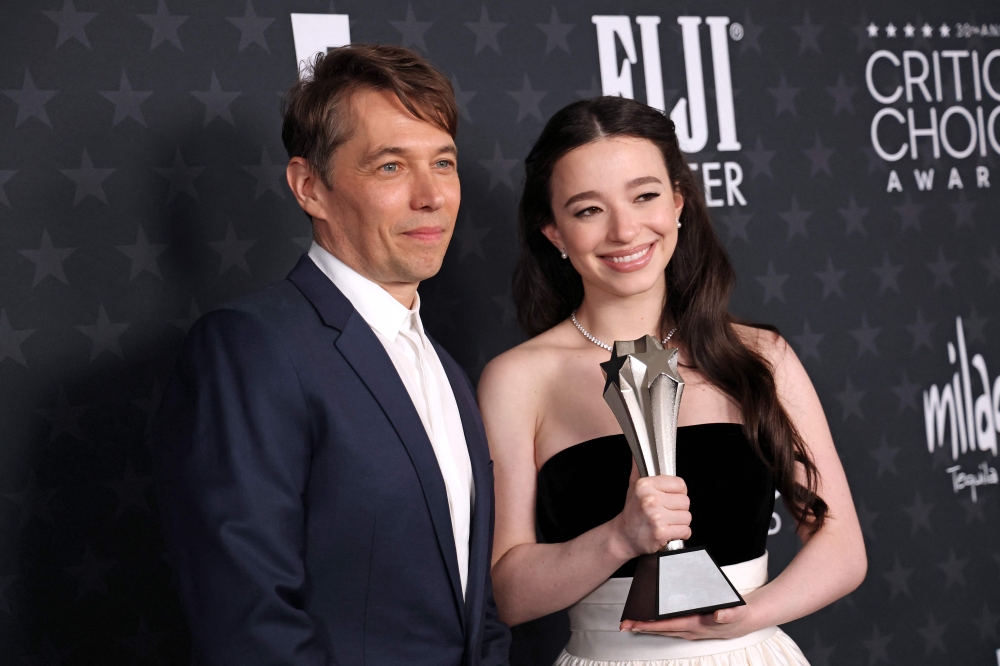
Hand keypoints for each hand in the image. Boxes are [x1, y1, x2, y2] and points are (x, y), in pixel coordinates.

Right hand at [611, 460, 691, 559]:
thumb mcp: (633, 486)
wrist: (623, 537)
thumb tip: (637, 452)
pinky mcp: (661, 533)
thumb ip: (639, 469)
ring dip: (680, 522)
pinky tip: (669, 531)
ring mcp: (656, 517)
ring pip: (687, 517)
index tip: (671, 497)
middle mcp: (650, 500)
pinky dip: (681, 534)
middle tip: (666, 512)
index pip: (680, 484)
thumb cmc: (632, 512)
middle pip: (685, 501)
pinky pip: (686, 531)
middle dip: (679, 509)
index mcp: (645, 485)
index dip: (678, 492)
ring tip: (667, 522)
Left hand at [619, 600, 758, 639]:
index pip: (668, 625)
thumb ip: (728, 614)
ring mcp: (690, 630)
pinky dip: (658, 625)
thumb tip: (717, 615)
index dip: (650, 625)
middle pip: (661, 629)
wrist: (745, 620)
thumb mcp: (736, 612)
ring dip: (647, 627)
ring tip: (632, 623)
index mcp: (696, 624)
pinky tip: (649, 621)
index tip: (635, 624)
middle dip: (642, 627)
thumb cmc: (737, 614)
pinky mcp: (691, 627)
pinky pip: (670, 627)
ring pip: (664, 630)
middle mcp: (690, 630)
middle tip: (624, 624)